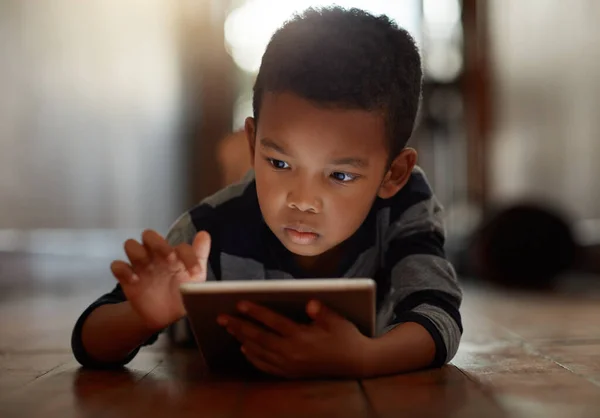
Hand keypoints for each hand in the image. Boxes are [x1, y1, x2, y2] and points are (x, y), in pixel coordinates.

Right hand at [110, 230, 210, 330]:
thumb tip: (204, 234)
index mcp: (174, 254)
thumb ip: (199, 255)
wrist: (166, 317)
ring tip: (148, 267)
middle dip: (157, 243)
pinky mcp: (127, 278)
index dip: (187, 255)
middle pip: (149, 235)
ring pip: (130, 244)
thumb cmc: (182, 292)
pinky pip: (117, 266)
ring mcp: (140, 265)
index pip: (179, 245)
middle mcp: (156, 255)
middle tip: (169, 259)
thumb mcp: (195, 276)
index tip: (195, 271)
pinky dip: (123, 270)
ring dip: (137, 252)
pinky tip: (134, 280)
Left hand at [217, 300, 370, 378]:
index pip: (273, 322)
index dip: (255, 312)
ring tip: (228, 329)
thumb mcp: (337, 321)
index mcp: (302, 337)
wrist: (356, 362)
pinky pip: (266, 366)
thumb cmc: (346, 337)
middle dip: (239, 326)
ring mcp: (290, 365)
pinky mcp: (291, 373)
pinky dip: (253, 357)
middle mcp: (292, 352)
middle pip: (259, 337)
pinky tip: (245, 349)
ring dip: (242, 339)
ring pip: (259, 351)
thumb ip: (321, 311)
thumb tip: (309, 302)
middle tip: (221, 318)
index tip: (239, 303)